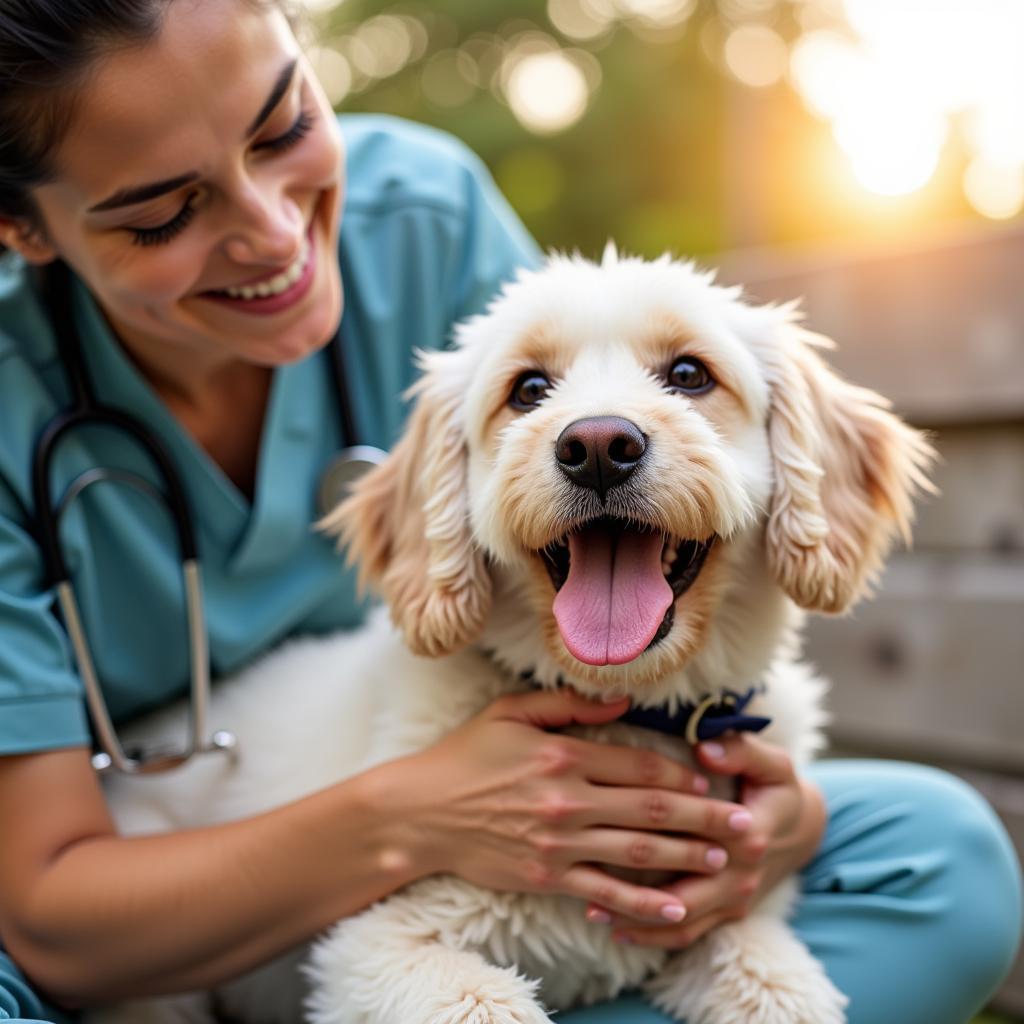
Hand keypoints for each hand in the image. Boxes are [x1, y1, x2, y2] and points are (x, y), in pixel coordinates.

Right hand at [385, 689, 754, 924]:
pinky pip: (605, 891)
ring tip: (726, 862)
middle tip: (746, 826)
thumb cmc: (466, 756)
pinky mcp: (547, 876)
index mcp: (563, 754)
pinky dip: (642, 902)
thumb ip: (567, 704)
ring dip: (688, 858)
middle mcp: (568, 799)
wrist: (420, 813)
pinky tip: (674, 908)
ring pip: (638, 852)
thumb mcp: (510, 713)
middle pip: (651, 811)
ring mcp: (559, 842)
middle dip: (706, 818)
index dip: (679, 776)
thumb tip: (620, 697)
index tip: (710, 781)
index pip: (637, 766)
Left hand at [586, 734, 826, 947]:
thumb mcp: (771, 762)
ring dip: (637, 921)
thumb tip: (703, 748)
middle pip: (683, 892)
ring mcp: (734, 900)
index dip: (655, 836)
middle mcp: (741, 875)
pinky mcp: (728, 914)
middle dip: (635, 893)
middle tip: (585, 882)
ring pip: (682, 921)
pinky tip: (617, 930)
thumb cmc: (775, 788)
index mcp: (748, 833)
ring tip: (593, 912)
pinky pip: (688, 934)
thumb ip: (740, 750)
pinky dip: (654, 936)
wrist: (802, 830)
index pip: (696, 836)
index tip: (611, 829)